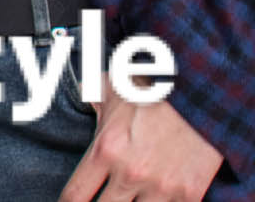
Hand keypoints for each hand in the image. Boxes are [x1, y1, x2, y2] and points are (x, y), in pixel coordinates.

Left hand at [59, 96, 222, 201]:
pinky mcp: (189, 193)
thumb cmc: (155, 89)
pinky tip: (154, 199)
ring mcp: (161, 187)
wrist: (202, 95)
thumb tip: (84, 102)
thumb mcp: (111, 88)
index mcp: (106, 149)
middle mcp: (130, 173)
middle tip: (105, 197)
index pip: (76, 194)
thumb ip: (93, 103)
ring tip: (131, 197)